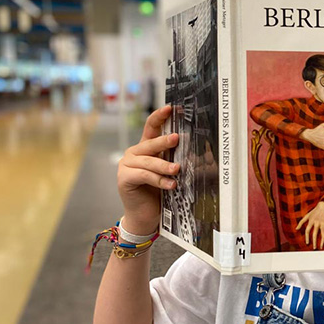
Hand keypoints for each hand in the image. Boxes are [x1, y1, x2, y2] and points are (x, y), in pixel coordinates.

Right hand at [117, 106, 179, 234]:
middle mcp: (134, 153)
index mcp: (146, 147)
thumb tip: (199, 151)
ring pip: (148, 161)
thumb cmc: (160, 192)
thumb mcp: (169, 172)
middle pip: (150, 143)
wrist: (145, 215)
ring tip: (177, 169)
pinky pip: (144, 176)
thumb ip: (175, 159)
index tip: (171, 108)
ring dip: (164, 165)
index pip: (151, 127)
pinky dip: (159, 180)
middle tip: (177, 138)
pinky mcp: (124, 178)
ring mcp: (127, 165)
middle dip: (165, 141)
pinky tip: (171, 185)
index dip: (160, 117)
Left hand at [296, 201, 323, 248]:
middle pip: (315, 234)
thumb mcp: (306, 216)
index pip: (308, 230)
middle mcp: (317, 223)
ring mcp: (323, 224)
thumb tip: (296, 229)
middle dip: (314, 241)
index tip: (307, 243)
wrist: (323, 206)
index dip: (307, 237)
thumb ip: (301, 222)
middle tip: (314, 248)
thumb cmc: (314, 211)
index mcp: (311, 221)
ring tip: (321, 247)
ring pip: (323, 234)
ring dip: (322, 242)